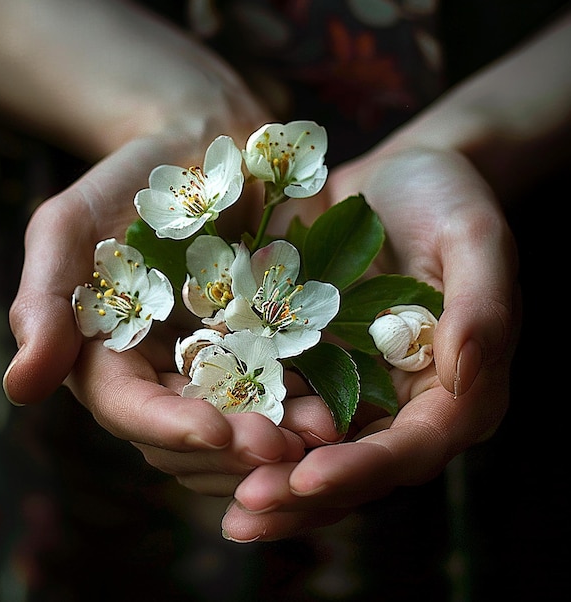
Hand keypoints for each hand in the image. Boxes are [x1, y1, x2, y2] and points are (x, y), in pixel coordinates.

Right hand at [3, 134, 339, 495]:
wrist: (202, 149)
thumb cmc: (127, 186)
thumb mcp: (68, 230)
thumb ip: (45, 303)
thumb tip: (21, 388)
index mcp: (110, 359)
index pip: (132, 409)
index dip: (169, 426)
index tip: (215, 431)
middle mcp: (165, 372)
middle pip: (194, 431)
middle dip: (235, 447)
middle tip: (281, 449)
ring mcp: (220, 361)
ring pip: (245, 419)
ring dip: (280, 436)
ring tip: (322, 434)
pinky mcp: (267, 342)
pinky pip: (288, 383)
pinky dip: (309, 400)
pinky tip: (339, 406)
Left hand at [221, 147, 520, 540]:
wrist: (395, 179)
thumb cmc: (444, 198)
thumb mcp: (472, 236)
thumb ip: (481, 306)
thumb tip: (465, 377)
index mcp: (458, 386)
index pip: (415, 447)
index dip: (364, 469)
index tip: (308, 479)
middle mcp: (409, 403)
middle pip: (360, 469)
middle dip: (303, 495)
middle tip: (246, 513)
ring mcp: (361, 390)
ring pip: (317, 455)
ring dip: (272, 484)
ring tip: (226, 507)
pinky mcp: (319, 369)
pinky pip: (285, 413)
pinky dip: (253, 436)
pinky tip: (210, 448)